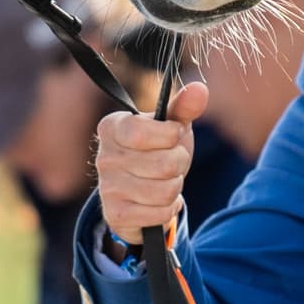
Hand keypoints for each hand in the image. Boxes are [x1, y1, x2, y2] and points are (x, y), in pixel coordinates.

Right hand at [95, 81, 209, 242]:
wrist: (141, 193)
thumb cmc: (157, 151)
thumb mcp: (171, 127)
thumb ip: (184, 107)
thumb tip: (199, 88)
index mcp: (112, 127)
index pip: (142, 132)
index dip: (170, 136)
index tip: (174, 134)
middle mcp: (104, 157)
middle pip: (163, 165)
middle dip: (180, 164)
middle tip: (174, 162)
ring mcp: (107, 188)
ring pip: (164, 191)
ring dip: (176, 188)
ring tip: (167, 182)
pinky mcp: (115, 214)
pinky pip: (160, 214)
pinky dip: (169, 208)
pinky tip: (160, 202)